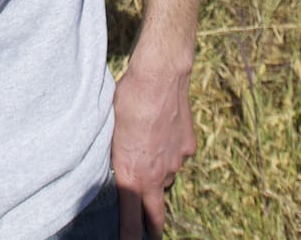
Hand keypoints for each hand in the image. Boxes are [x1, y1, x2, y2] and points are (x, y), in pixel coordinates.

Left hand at [111, 62, 196, 239]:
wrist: (160, 77)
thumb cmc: (127, 100)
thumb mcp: (111, 131)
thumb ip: (118, 155)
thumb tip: (119, 162)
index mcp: (133, 174)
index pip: (130, 217)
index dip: (129, 236)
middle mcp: (157, 174)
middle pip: (156, 212)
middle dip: (153, 228)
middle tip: (151, 236)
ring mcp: (176, 162)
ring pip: (166, 176)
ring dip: (158, 172)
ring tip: (148, 147)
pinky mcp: (188, 148)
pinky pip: (178, 157)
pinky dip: (170, 151)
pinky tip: (163, 131)